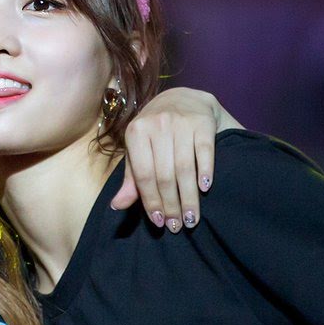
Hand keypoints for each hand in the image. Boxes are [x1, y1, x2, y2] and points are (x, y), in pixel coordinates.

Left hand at [111, 88, 241, 230]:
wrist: (184, 98)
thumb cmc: (156, 131)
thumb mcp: (139, 150)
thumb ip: (131, 178)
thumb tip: (118, 206)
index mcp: (135, 132)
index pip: (143, 175)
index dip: (151, 201)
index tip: (159, 222)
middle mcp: (157, 124)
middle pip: (164, 175)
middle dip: (171, 204)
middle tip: (178, 226)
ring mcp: (181, 121)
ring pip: (184, 168)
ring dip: (189, 197)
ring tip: (192, 218)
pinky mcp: (203, 121)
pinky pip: (204, 152)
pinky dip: (205, 171)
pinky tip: (205, 189)